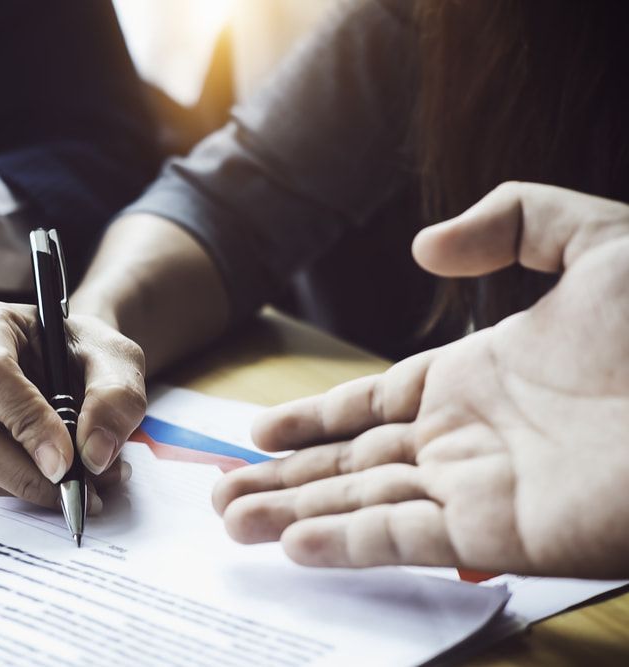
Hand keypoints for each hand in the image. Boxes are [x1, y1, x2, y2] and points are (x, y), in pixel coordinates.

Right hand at [0, 299, 146, 509]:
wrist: (70, 362)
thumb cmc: (85, 351)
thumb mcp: (116, 358)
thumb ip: (116, 396)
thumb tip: (93, 454)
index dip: (26, 420)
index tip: (65, 459)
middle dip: (22, 469)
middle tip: (73, 486)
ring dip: (28, 484)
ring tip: (83, 482)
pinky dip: (23, 489)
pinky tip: (60, 479)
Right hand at [213, 182, 628, 577]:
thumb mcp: (597, 238)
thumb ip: (510, 220)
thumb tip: (423, 251)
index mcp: (476, 377)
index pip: (374, 406)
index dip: (314, 419)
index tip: (259, 432)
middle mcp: (465, 438)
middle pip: (353, 463)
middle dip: (284, 479)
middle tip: (219, 494)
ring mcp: (478, 486)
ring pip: (363, 503)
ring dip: (295, 514)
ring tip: (230, 522)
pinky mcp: (500, 531)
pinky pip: (407, 537)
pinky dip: (348, 543)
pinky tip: (294, 545)